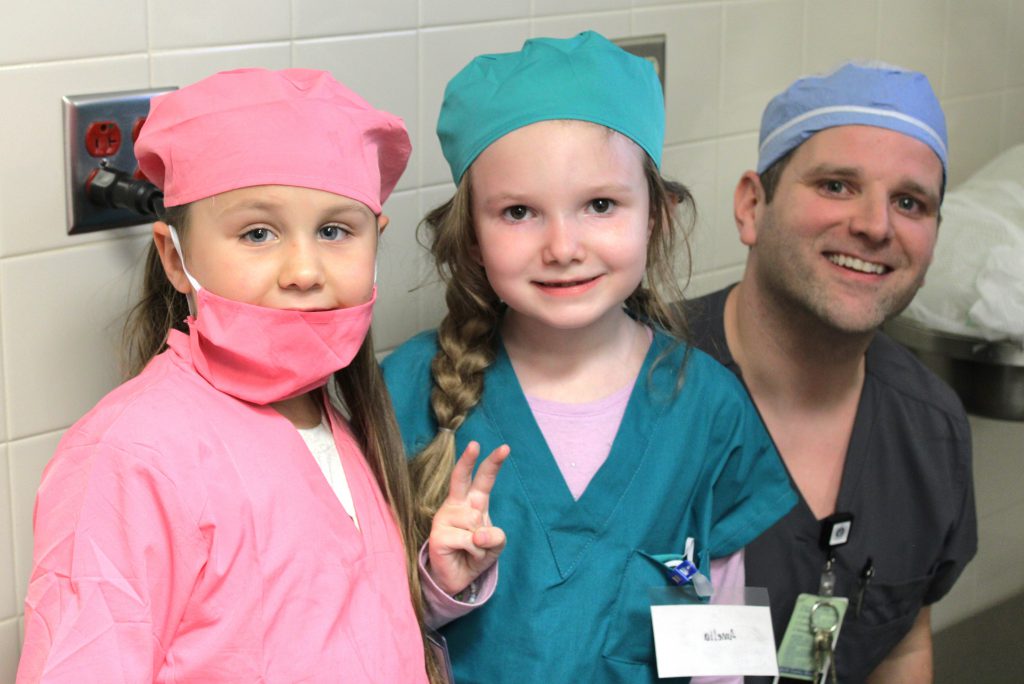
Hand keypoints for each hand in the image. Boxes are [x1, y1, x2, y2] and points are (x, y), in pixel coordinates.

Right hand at [426, 441, 509, 596]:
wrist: (457, 578)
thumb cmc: (476, 554)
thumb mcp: (495, 545)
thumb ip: (495, 536)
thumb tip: (477, 534)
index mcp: (474, 502)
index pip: (484, 479)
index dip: (493, 463)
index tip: (504, 447)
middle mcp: (458, 505)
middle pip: (462, 479)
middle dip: (467, 461)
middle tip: (474, 444)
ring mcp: (445, 517)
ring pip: (476, 524)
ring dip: (482, 544)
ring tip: (471, 550)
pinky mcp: (438, 534)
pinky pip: (469, 540)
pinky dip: (474, 552)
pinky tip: (463, 554)